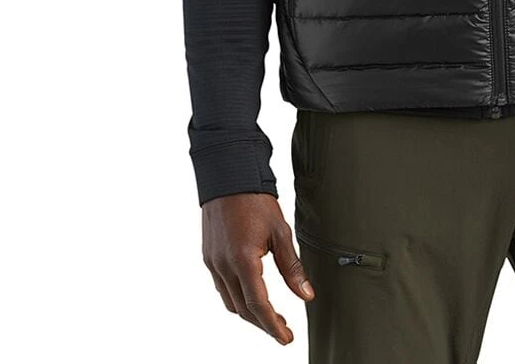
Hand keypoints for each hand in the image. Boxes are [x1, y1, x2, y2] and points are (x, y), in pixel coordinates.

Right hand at [201, 192, 314, 343]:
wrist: (228, 175)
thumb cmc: (255, 199)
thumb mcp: (280, 231)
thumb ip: (291, 267)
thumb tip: (306, 295)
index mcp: (243, 260)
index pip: (258, 305)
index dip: (273, 326)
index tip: (286, 338)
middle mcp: (223, 266)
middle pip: (243, 309)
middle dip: (263, 324)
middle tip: (282, 329)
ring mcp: (213, 263)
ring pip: (230, 302)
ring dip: (249, 313)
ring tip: (270, 315)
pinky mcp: (209, 257)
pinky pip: (222, 288)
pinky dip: (237, 298)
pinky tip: (251, 294)